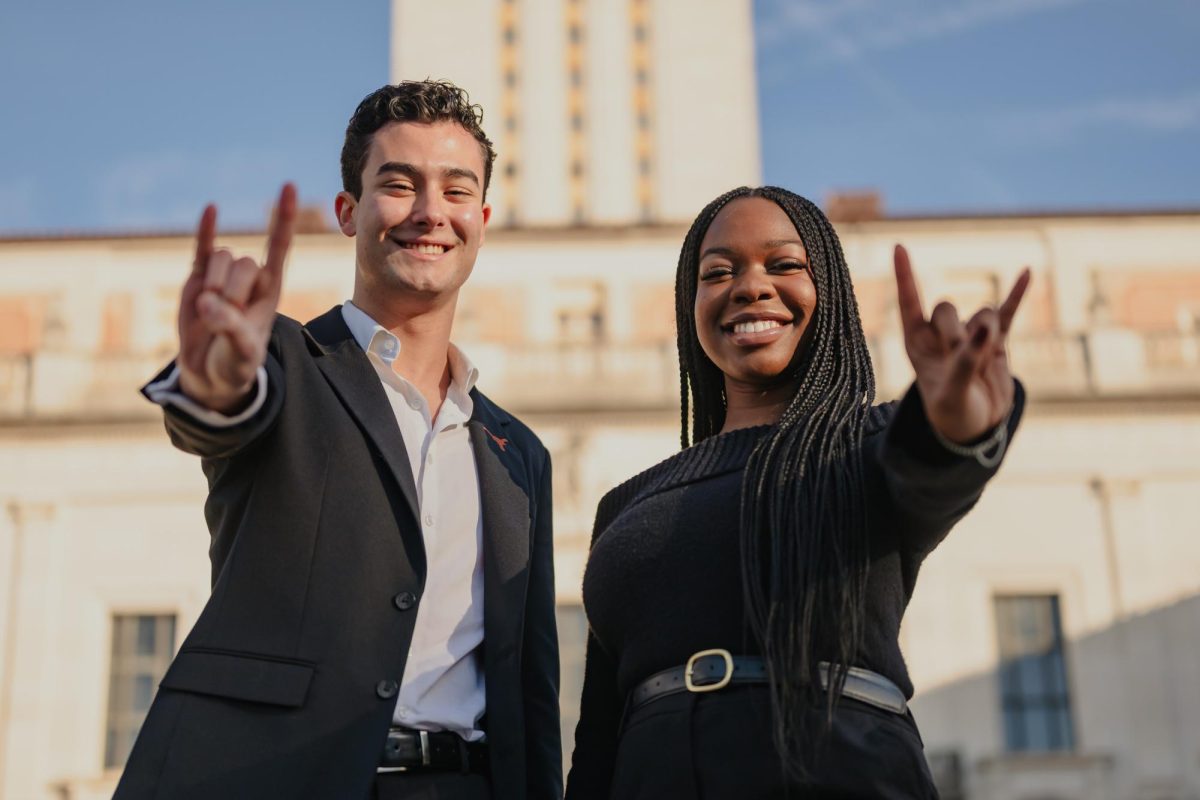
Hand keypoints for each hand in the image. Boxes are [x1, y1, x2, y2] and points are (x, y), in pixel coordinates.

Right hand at [177, 184, 295, 413]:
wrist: (210, 372)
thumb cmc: (236, 363)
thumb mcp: (241, 353)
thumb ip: (229, 328)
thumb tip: (207, 304)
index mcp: (270, 290)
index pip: (279, 247)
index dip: (282, 218)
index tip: (287, 185)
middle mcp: (250, 277)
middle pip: (243, 262)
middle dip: (232, 292)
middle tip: (226, 320)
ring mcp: (223, 275)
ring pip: (221, 259)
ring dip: (215, 286)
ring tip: (212, 314)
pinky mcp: (198, 278)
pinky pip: (202, 249)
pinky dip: (205, 230)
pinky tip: (211, 208)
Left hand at [893, 243, 1029, 443]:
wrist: (976, 428)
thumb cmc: (952, 413)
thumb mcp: (951, 394)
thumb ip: (964, 362)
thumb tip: (984, 328)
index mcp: (916, 343)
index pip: (909, 302)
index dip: (905, 275)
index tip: (899, 246)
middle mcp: (940, 333)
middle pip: (947, 307)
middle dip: (956, 331)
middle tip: (959, 358)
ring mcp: (969, 334)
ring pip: (981, 313)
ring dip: (985, 335)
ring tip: (982, 365)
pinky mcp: (996, 340)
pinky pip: (1008, 312)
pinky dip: (1017, 294)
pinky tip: (1026, 272)